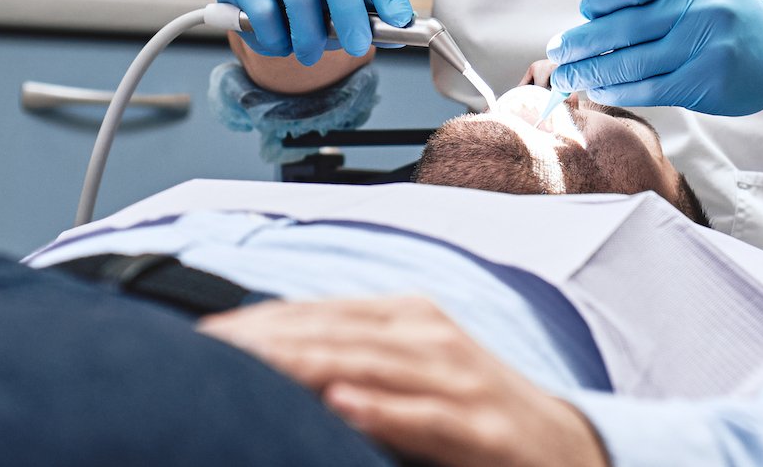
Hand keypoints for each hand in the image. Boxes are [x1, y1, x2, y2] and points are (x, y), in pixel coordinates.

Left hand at [199, 296, 606, 466]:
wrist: (566, 449)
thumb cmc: (474, 412)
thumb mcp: (411, 372)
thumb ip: (351, 358)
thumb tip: (269, 358)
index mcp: (407, 317)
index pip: (315, 314)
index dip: (255, 325)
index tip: (196, 338)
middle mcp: (429, 336)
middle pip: (330, 333)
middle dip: (262, 342)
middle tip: (199, 351)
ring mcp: (457, 379)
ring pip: (366, 366)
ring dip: (303, 366)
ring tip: (245, 368)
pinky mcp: (480, 428)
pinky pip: (422, 417)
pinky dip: (381, 410)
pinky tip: (341, 406)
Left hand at [546, 0, 762, 115]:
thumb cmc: (721, 13)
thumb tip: (587, 21)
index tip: (584, 13)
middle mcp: (701, 7)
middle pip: (623, 26)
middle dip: (581, 42)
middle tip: (557, 52)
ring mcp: (705, 47)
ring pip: (630, 62)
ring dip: (591, 71)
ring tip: (568, 76)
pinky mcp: (705, 82)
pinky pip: (648, 88)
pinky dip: (617, 89)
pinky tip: (599, 88)